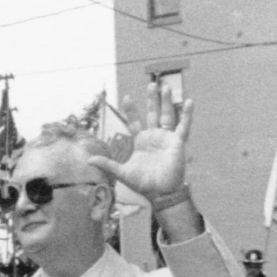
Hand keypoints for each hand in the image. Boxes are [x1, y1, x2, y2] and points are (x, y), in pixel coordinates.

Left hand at [93, 81, 192, 201]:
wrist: (161, 193)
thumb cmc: (143, 184)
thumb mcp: (122, 172)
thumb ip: (107, 164)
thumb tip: (88, 161)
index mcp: (141, 141)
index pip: (134, 121)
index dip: (131, 110)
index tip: (126, 97)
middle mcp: (154, 137)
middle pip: (153, 113)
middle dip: (152, 99)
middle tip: (152, 84)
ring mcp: (166, 138)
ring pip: (167, 115)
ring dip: (166, 101)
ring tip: (165, 86)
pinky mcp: (178, 142)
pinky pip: (184, 126)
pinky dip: (187, 114)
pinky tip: (188, 101)